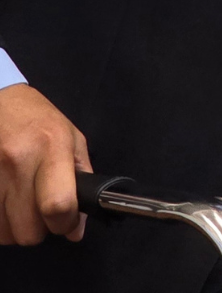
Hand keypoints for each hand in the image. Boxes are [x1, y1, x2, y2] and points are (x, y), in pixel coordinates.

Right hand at [0, 85, 89, 245]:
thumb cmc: (38, 119)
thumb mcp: (71, 139)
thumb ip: (81, 181)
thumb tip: (77, 230)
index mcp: (51, 147)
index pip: (58, 204)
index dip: (65, 224)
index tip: (67, 222)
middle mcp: (17, 161)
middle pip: (28, 231)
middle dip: (39, 228)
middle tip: (40, 210)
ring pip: (4, 234)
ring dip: (15, 226)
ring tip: (20, 202)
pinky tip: (4, 201)